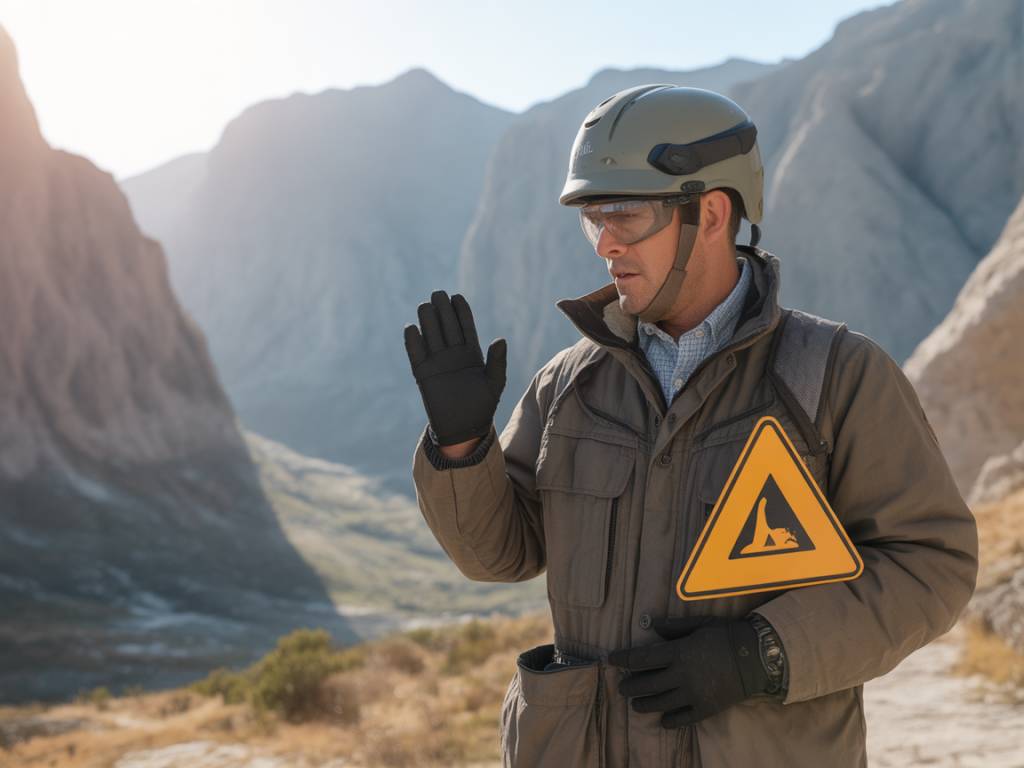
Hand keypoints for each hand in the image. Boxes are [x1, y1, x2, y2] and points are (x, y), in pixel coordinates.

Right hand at [404, 290, 506, 445]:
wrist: (464, 429)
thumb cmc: (483, 406)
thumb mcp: (494, 383)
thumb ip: (497, 362)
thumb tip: (500, 339)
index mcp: (471, 353)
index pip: (465, 327)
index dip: (461, 312)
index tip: (457, 297)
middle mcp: (453, 354)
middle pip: (446, 327)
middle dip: (442, 310)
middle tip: (438, 294)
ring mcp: (437, 363)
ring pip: (431, 336)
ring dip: (427, 321)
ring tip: (425, 306)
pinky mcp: (423, 375)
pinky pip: (416, 355)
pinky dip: (413, 342)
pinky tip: (411, 328)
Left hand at [606, 616, 767, 727]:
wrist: (756, 657)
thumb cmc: (726, 635)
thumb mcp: (698, 625)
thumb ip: (673, 627)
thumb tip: (651, 625)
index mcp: (678, 652)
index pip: (642, 658)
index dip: (623, 659)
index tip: (611, 660)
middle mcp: (681, 675)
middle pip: (647, 684)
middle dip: (630, 687)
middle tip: (621, 688)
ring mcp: (693, 694)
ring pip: (660, 703)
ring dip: (644, 705)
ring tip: (636, 705)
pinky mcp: (705, 709)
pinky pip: (683, 718)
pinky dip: (670, 721)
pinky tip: (663, 721)